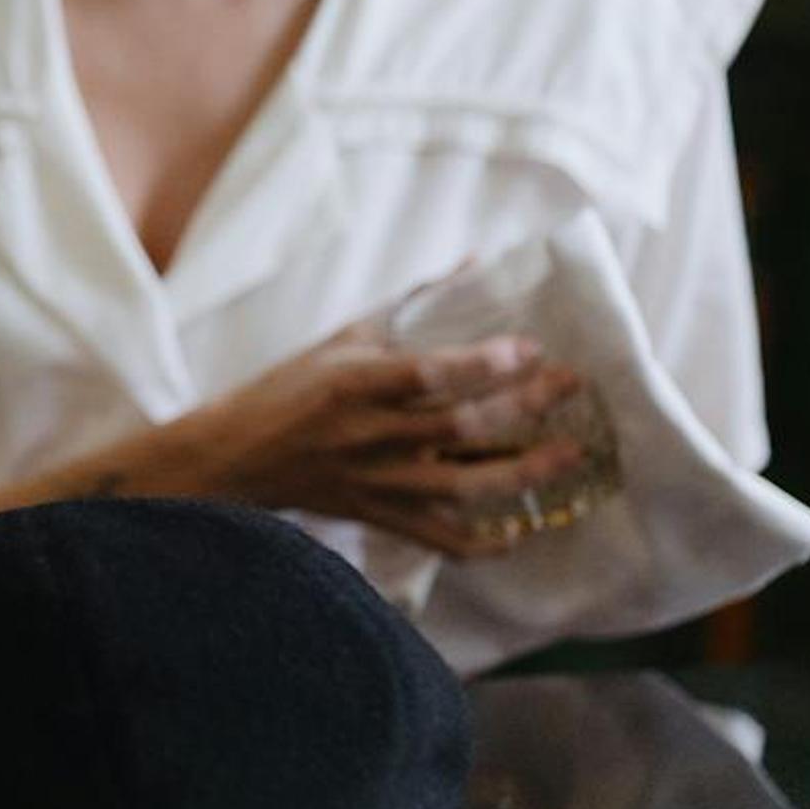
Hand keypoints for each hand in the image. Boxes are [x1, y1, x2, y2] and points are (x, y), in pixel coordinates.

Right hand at [173, 326, 590, 558]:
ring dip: (525, 472)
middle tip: (570, 386)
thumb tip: (475, 264)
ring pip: (463, 485)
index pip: (428, 372)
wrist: (238, 455)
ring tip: (571, 454)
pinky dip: (486, 544)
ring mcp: (377, 481)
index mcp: (354, 384)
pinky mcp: (380, 515)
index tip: (532, 348)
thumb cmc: (291, 387)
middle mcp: (369, 435)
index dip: (484, 362)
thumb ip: (410, 303)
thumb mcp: (342, 337)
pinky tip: (525, 530)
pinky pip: (442, 539)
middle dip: (524, 406)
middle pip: (460, 426)